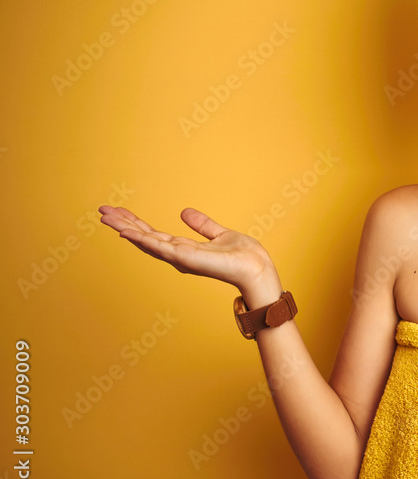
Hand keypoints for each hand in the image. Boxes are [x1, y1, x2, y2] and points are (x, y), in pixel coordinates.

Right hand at [99, 206, 279, 296]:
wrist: (255, 267)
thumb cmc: (243, 256)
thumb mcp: (219, 234)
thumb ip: (202, 225)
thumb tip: (184, 212)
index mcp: (183, 248)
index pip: (153, 234)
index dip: (135, 223)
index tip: (117, 211)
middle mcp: (177, 255)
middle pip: (143, 237)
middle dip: (122, 224)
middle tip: (101, 211)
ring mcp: (179, 258)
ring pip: (145, 241)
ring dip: (125, 228)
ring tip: (105, 217)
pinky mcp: (186, 259)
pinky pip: (159, 247)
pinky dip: (141, 240)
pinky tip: (125, 232)